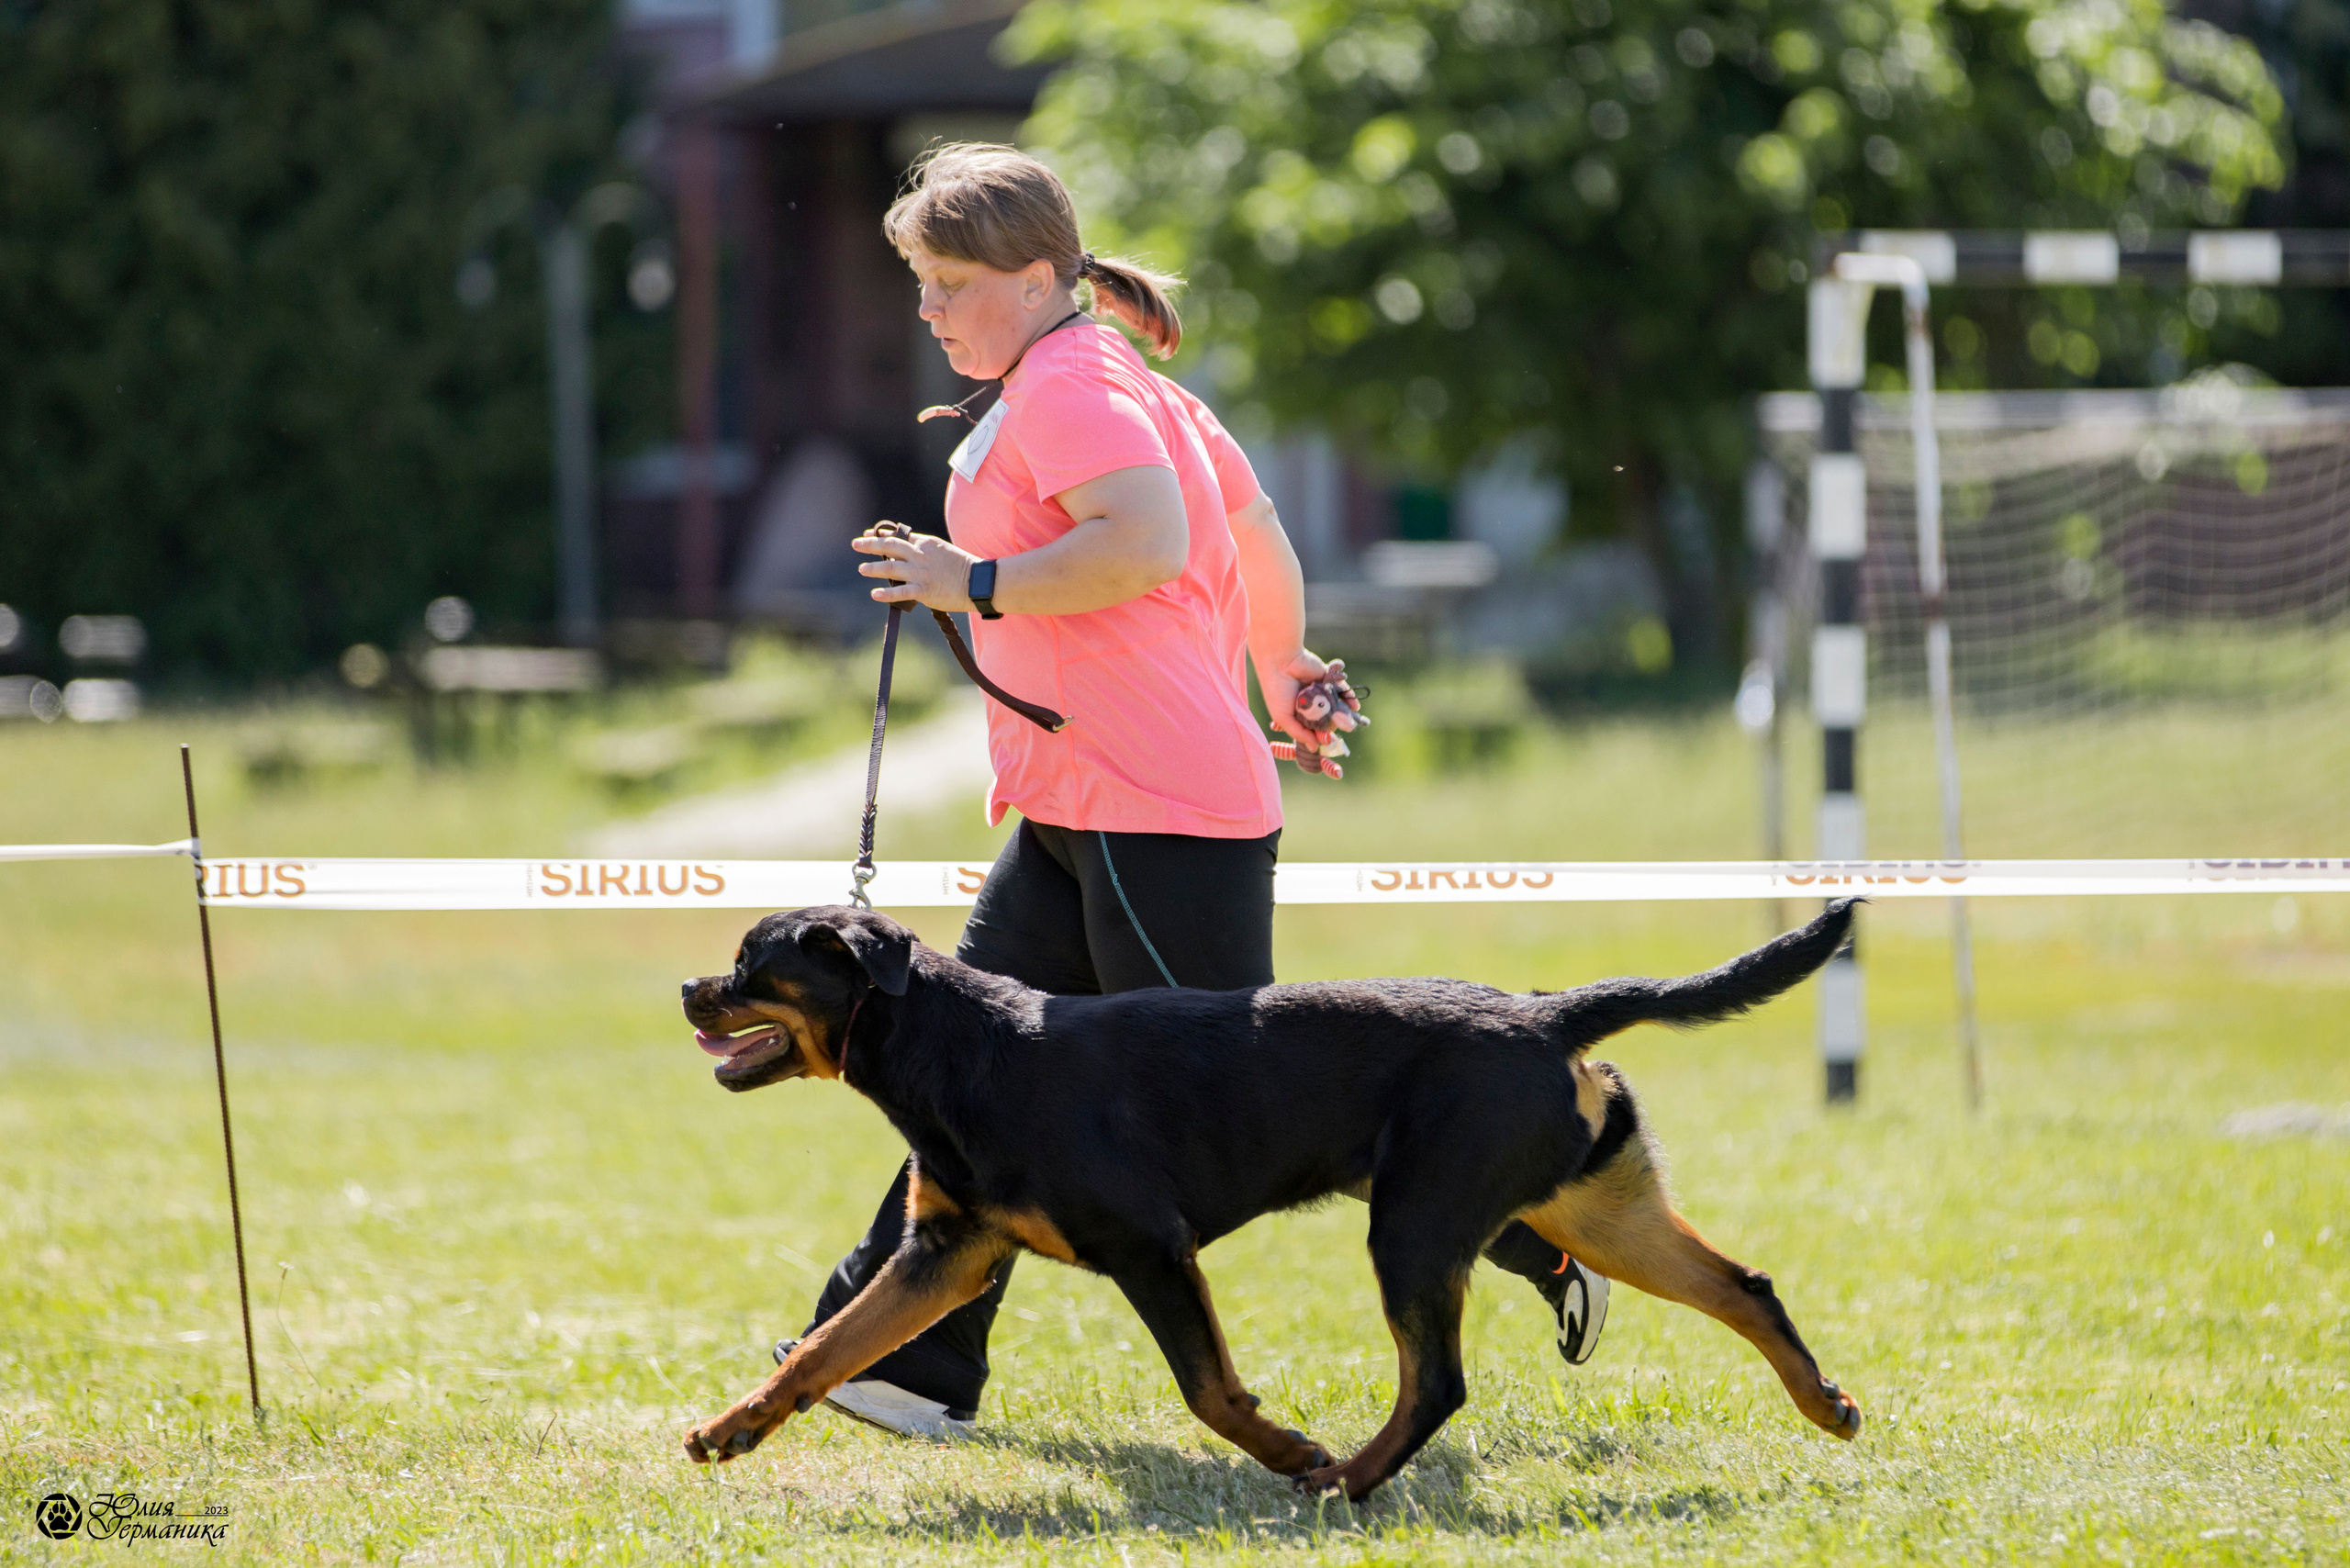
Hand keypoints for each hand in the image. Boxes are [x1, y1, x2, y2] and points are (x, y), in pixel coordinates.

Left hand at [853, 523, 981, 611]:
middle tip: (855, 544)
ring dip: (874, 568)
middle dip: (871, 545)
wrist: (979, 582)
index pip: (899, 536)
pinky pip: (900, 592)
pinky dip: (886, 593)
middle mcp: (921, 555)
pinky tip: (874, 594)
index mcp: (926, 543)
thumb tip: (906, 552)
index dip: (881, 535)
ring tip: (862, 569)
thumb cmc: (964, 567)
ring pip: (891, 568)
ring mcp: (921, 573)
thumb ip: (924, 550)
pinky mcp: (924, 591)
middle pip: (890, 547)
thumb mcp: (943, 551)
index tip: (869, 535)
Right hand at [1261, 650, 1361, 755]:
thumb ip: (1299, 734)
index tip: (1328, 741)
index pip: (1313, 728)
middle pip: (1326, 717)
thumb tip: (1315, 749)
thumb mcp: (1284, 718)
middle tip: (1342, 729)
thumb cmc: (1277, 691)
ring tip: (1352, 720)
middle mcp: (1310, 702)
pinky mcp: (1328, 677)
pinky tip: (1355, 706)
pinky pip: (1341, 688)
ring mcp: (1319, 689)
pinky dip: (1348, 696)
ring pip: (1336, 703)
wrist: (1281, 663)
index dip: (1321, 735)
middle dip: (1334, 724)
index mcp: (1297, 713)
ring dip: (1345, 712)